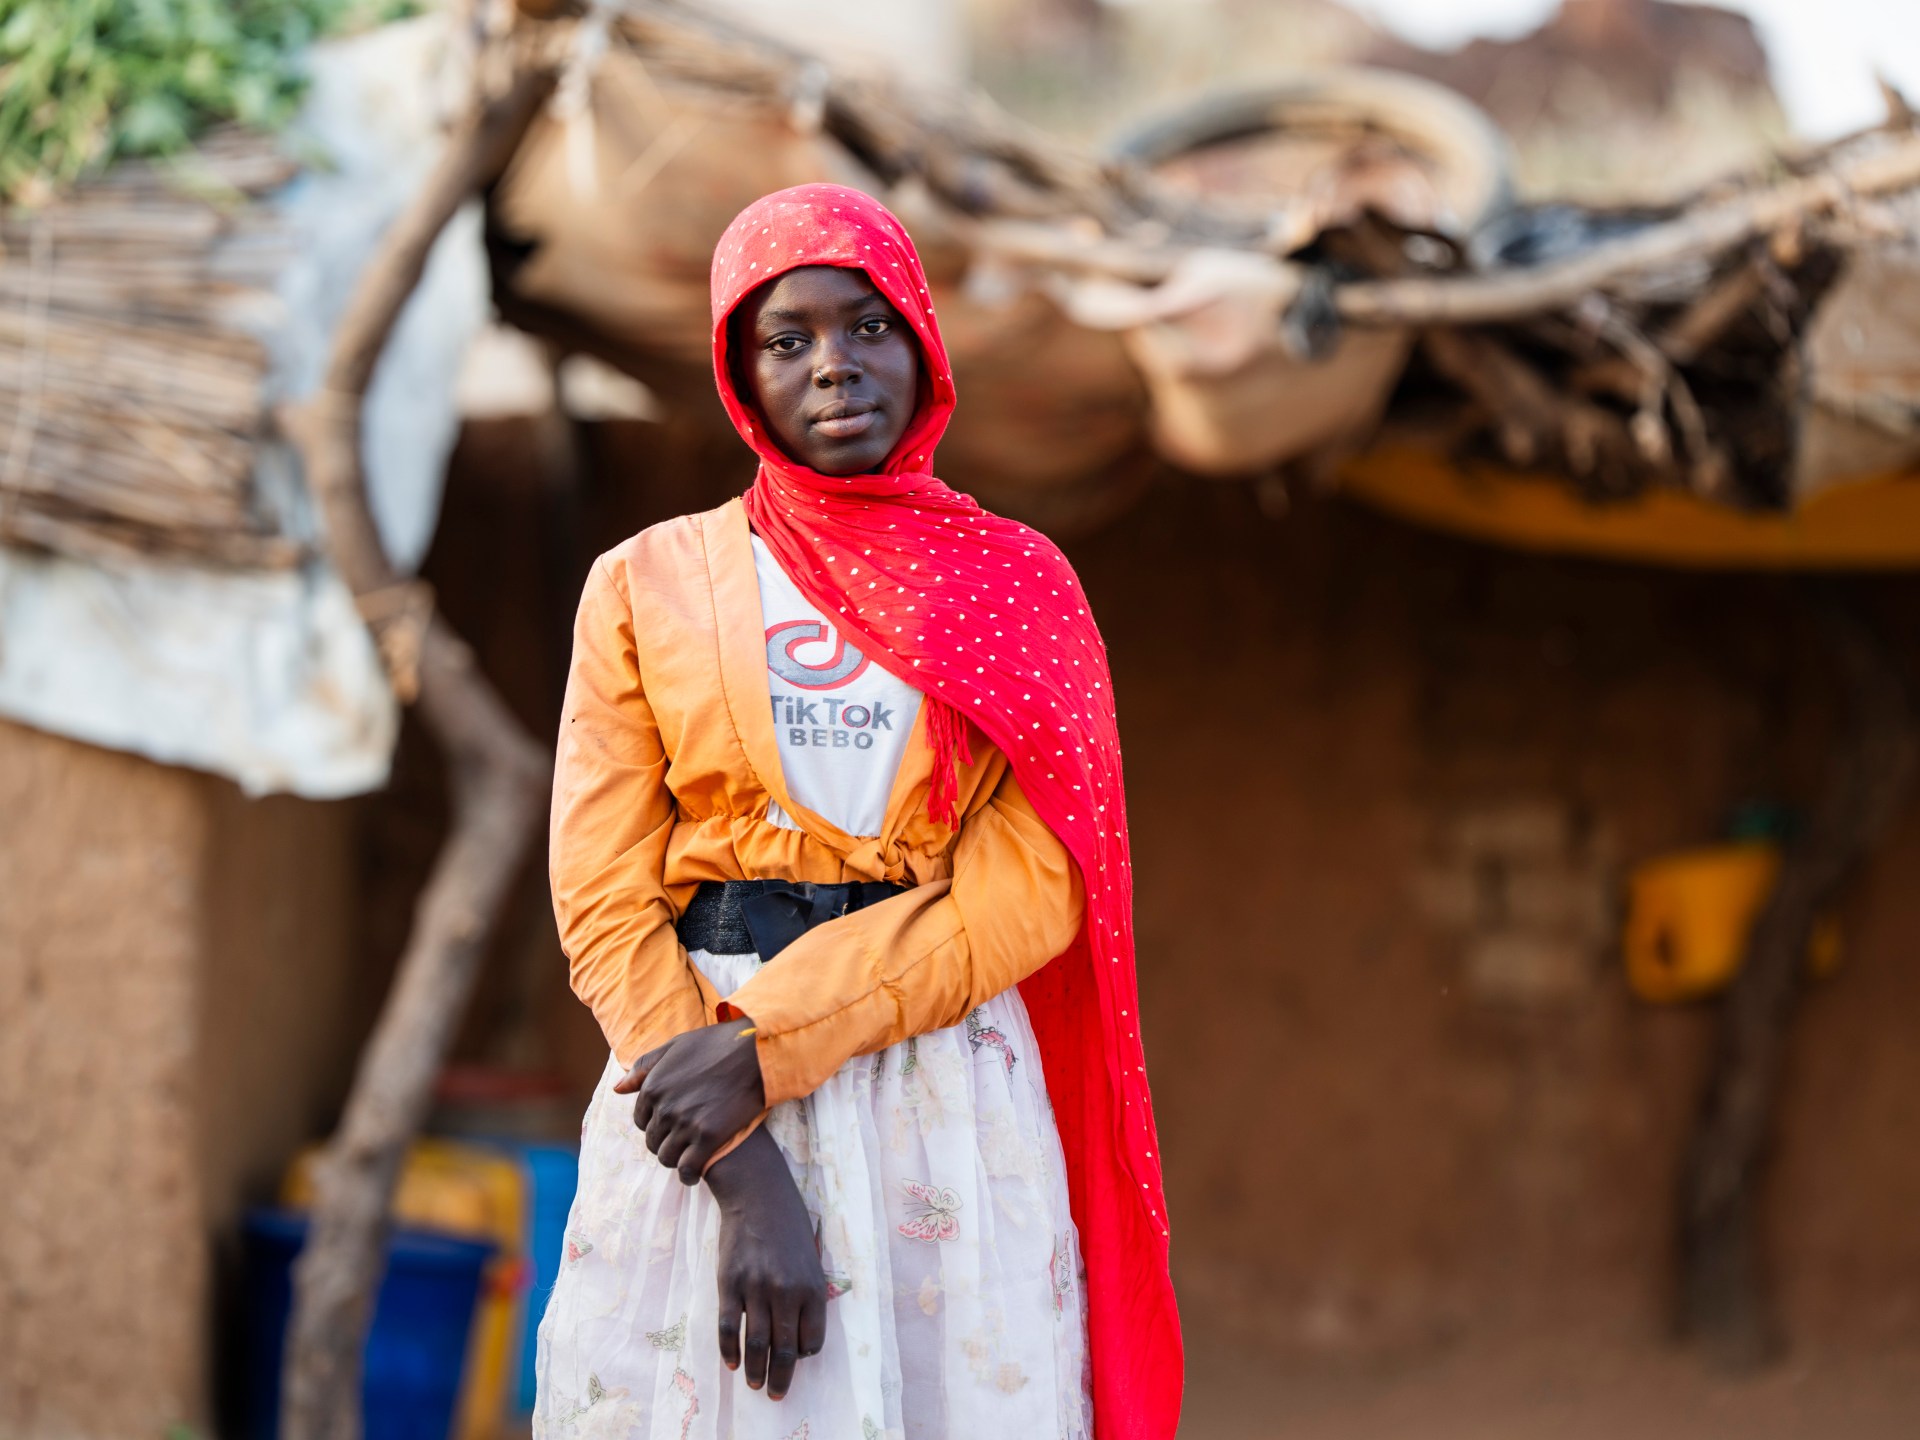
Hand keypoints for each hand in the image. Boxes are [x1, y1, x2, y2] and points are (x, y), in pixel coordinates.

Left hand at [613, 1018, 766, 1183]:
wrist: (758, 1052)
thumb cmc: (719, 1044)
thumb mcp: (676, 1047)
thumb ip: (645, 1067)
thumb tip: (618, 1089)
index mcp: (654, 1087)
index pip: (641, 1120)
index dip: (656, 1123)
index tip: (671, 1122)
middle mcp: (665, 1107)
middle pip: (653, 1140)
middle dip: (665, 1141)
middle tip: (684, 1140)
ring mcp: (687, 1124)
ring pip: (667, 1157)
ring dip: (676, 1159)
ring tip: (689, 1156)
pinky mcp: (709, 1137)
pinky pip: (688, 1169)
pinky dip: (689, 1175)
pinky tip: (696, 1174)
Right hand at [704, 1128, 827, 1398]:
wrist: (759, 1196)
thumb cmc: (789, 1228)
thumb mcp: (811, 1260)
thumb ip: (807, 1296)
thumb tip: (798, 1337)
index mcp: (813, 1287)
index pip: (812, 1341)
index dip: (804, 1355)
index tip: (795, 1358)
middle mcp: (787, 1291)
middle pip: (784, 1350)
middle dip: (780, 1378)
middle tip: (775, 1394)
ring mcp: (756, 1288)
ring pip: (757, 1344)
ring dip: (757, 1371)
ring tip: (756, 1385)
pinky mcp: (729, 1283)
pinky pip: (729, 1327)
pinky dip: (730, 1350)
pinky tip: (733, 1363)